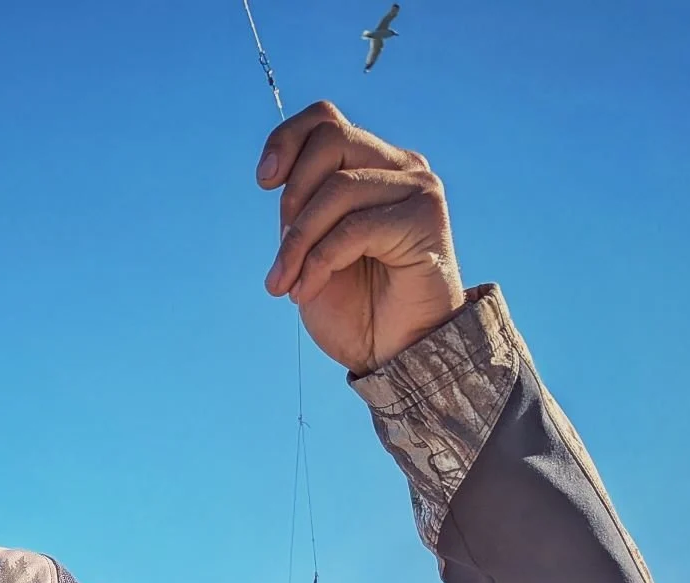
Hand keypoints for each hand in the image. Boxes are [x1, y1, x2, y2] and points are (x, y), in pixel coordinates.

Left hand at [257, 101, 465, 373]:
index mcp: (371, 165)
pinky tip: (307, 291)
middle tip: (282, 257)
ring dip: (299, 243)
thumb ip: (302, 205)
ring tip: (287, 286)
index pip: (326, 120)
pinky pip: (355, 227)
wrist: (393, 355)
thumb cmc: (354, 307)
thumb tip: (276, 170)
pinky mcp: (425, 218)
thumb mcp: (310, 247)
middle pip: (331, 141)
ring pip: (339, 188)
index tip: (263, 182)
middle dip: (293, 199)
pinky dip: (319, 262)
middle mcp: (400, 166)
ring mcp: (417, 189)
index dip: (286, 139)